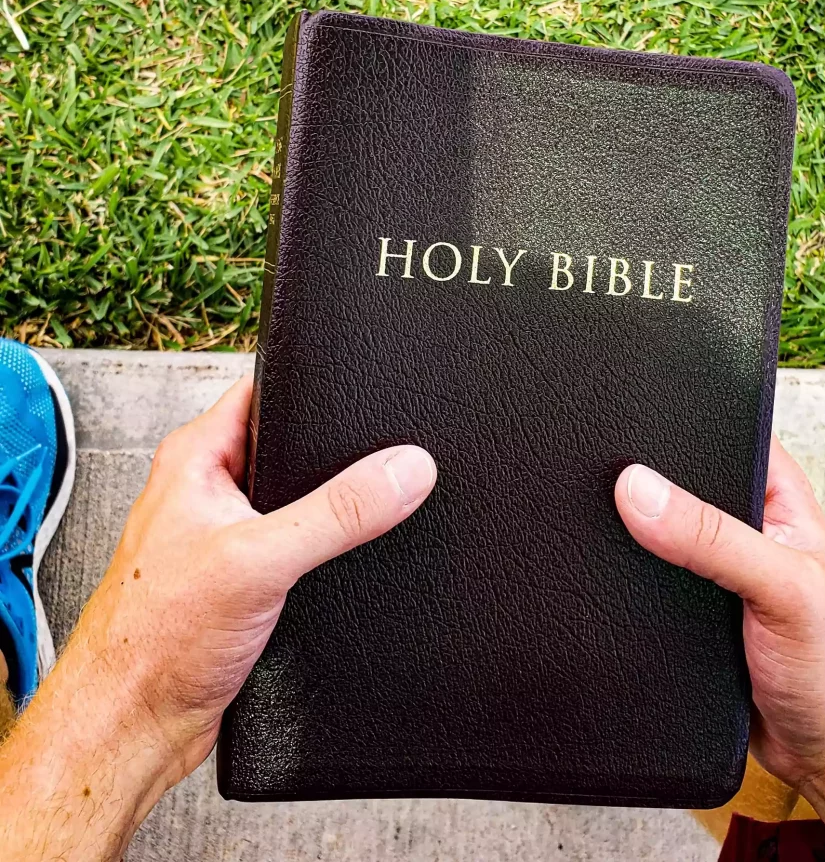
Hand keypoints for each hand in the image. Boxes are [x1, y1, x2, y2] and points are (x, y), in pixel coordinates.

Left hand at [0, 376, 435, 859]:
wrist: (136, 723)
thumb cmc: (151, 640)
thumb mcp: (259, 560)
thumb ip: (337, 512)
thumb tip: (402, 470)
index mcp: (196, 459)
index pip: (265, 391)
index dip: (315, 388)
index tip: (366, 396)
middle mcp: (210, 491)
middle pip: (293, 447)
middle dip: (336, 454)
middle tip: (378, 460)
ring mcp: (229, 535)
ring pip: (300, 500)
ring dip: (332, 509)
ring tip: (361, 517)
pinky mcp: (246, 578)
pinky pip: (301, 544)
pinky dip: (327, 550)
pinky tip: (343, 563)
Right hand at [616, 436, 824, 787]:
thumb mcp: (782, 588)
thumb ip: (714, 539)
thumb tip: (640, 492)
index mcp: (778, 496)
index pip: (718, 436)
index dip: (672, 432)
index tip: (625, 440)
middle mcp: (744, 525)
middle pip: (676, 482)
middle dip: (642, 487)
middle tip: (605, 491)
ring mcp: (715, 569)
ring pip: (656, 535)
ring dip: (633, 542)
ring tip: (605, 537)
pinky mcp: (691, 611)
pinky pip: (647, 583)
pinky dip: (630, 586)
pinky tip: (615, 585)